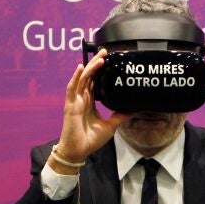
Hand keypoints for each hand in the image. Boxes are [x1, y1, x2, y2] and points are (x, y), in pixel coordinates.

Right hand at [53, 49, 131, 166]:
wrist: (78, 152)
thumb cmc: (90, 140)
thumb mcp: (110, 126)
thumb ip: (120, 116)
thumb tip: (134, 109)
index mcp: (89, 102)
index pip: (95, 82)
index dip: (100, 71)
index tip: (108, 60)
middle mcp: (82, 99)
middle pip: (89, 77)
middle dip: (96, 64)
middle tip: (105, 51)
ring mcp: (75, 101)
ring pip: (82, 79)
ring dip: (90, 67)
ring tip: (100, 57)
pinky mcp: (70, 106)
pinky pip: (72, 88)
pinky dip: (76, 77)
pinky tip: (81, 68)